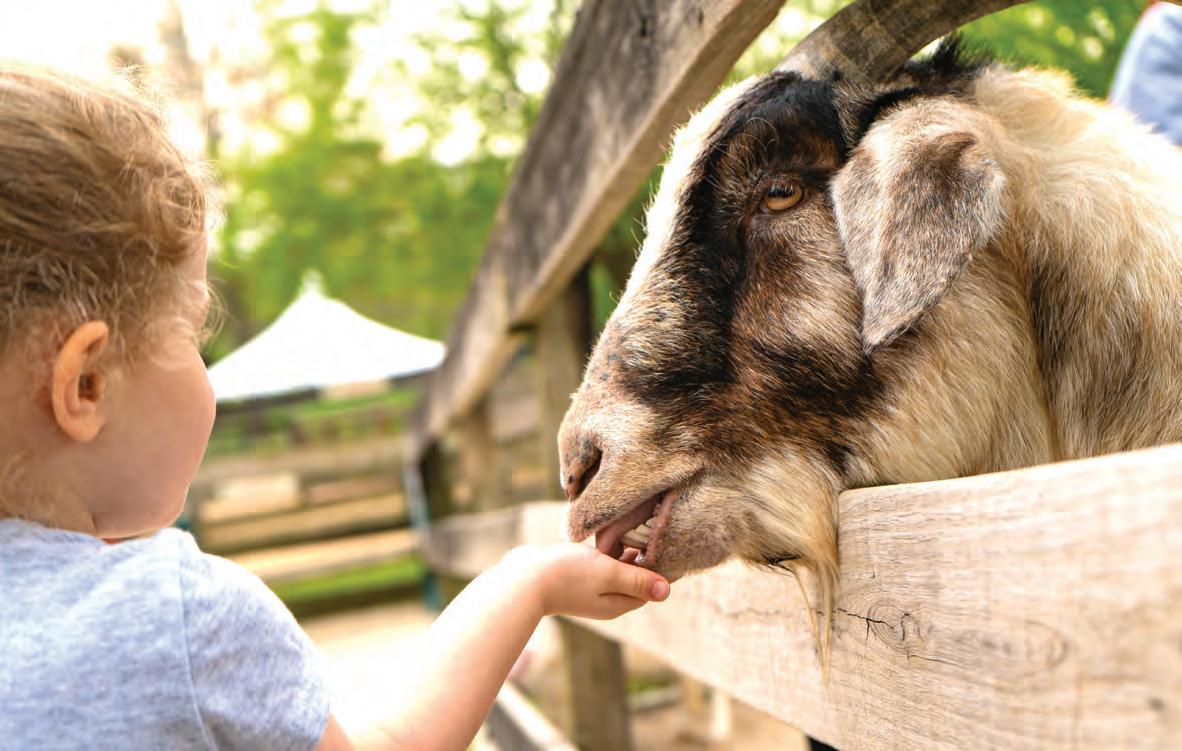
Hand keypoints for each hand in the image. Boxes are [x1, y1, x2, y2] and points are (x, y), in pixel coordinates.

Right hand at [500, 543, 670, 619]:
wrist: (521, 579)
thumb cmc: (566, 575)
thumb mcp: (608, 573)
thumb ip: (637, 580)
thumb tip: (667, 591)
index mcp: (618, 603)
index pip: (650, 586)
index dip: (660, 567)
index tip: (667, 543)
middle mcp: (606, 599)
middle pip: (635, 578)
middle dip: (643, 558)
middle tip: (651, 528)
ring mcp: (590, 589)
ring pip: (617, 569)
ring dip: (624, 552)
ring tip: (631, 527)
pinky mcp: (575, 578)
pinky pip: (600, 564)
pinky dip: (606, 552)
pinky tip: (605, 535)